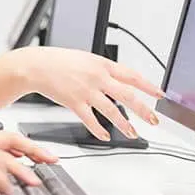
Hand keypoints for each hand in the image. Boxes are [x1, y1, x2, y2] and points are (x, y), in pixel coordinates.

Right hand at [13, 46, 164, 140]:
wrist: (35, 65)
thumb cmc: (57, 61)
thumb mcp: (84, 58)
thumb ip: (101, 69)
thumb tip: (118, 80)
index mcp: (100, 64)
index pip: (131, 75)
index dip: (148, 86)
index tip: (160, 95)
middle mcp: (96, 77)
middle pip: (127, 95)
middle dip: (143, 110)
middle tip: (154, 119)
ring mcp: (85, 90)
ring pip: (112, 110)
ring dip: (125, 124)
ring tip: (133, 133)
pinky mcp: (74, 102)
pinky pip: (90, 120)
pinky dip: (99, 130)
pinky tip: (105, 136)